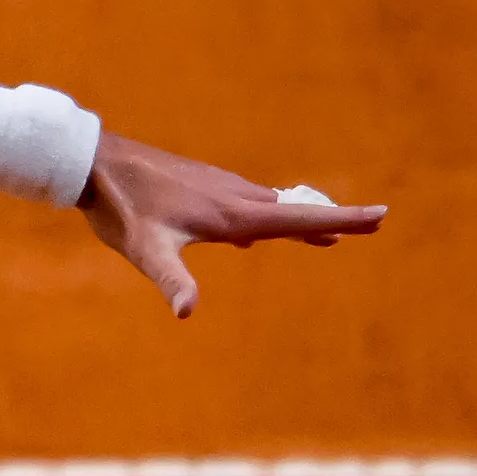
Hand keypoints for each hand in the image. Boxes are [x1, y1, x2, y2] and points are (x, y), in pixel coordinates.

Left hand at [80, 133, 384, 318]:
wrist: (95, 163)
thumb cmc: (120, 207)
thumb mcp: (144, 250)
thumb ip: (170, 279)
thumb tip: (187, 311)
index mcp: (231, 214)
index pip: (298, 219)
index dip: (340, 219)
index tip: (381, 215)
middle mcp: (233, 196)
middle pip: (293, 211)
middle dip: (331, 219)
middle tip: (371, 222)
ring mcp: (218, 188)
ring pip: (269, 206)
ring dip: (299, 218)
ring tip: (324, 232)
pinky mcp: (200, 185)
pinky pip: (243, 203)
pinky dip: (263, 216)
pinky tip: (249, 234)